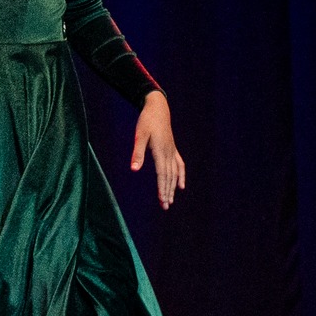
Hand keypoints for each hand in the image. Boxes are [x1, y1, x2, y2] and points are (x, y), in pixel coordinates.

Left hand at [130, 91, 184, 208]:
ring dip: (173, 188)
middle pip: (169, 177)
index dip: (162, 188)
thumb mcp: (139, 136)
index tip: (163, 200)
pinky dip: (181, 176)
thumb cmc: (146, 121)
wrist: (157, 108)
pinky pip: (179, 165)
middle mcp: (169, 153)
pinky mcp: (173, 149)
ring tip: (170, 201)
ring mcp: (172, 151)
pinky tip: (181, 186)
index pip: (162, 175)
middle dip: (167, 192)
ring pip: (174, 173)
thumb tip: (134, 169)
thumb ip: (137, 153)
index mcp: (161, 152)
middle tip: (165, 206)